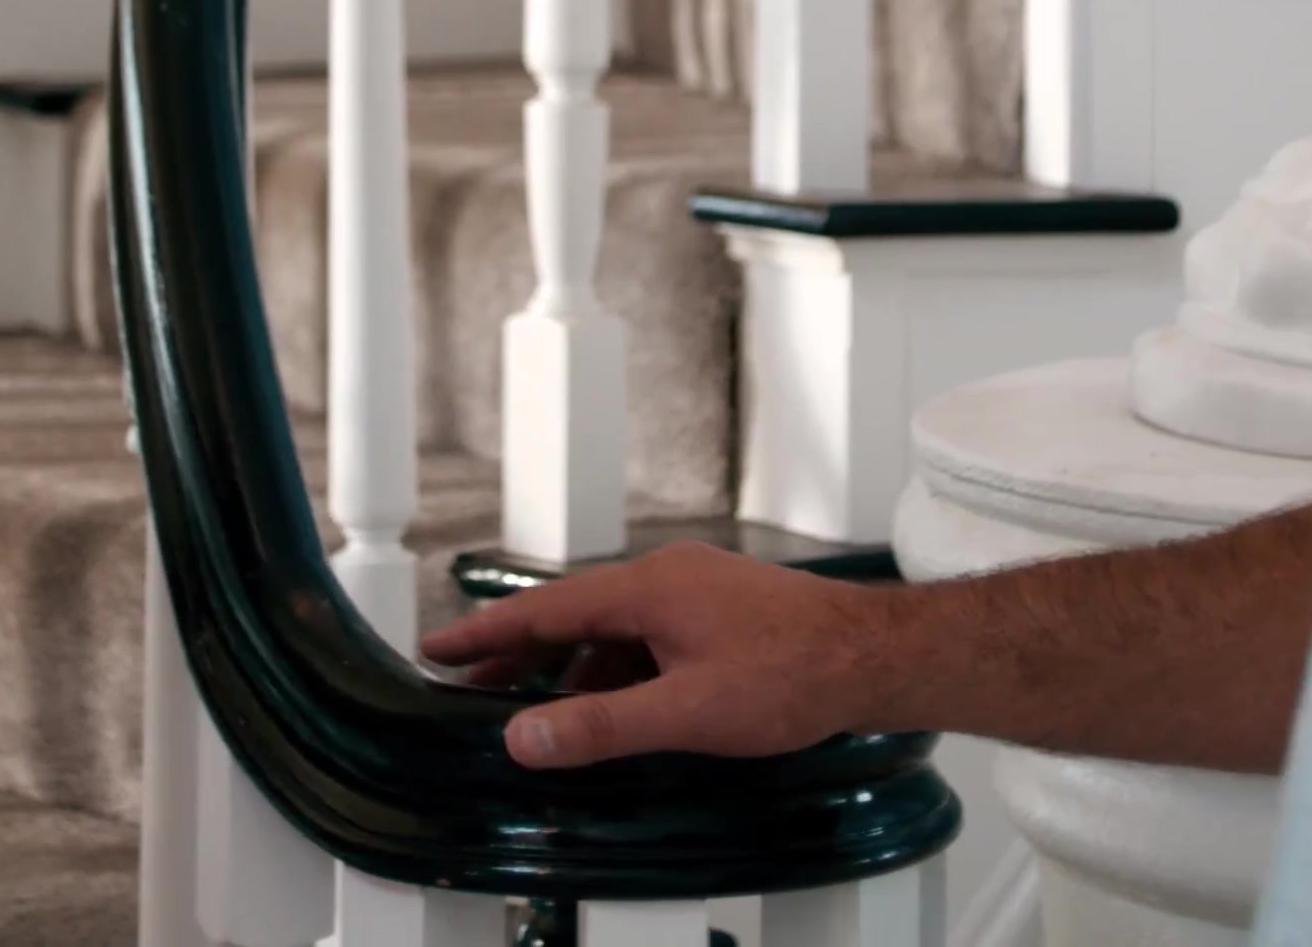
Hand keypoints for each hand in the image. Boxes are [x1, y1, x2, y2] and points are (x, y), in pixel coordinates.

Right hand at [417, 542, 899, 768]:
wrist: (875, 657)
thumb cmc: (795, 674)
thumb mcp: (686, 712)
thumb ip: (601, 725)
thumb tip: (526, 734)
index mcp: (648, 588)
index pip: (544, 610)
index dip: (484, 633)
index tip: (436, 645)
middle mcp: (667, 578)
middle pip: (572, 617)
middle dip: (518, 655)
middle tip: (468, 686)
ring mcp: (697, 592)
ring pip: (613, 630)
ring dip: (572, 670)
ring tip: (538, 714)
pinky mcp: (722, 613)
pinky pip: (648, 637)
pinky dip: (617, 671)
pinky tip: (617, 710)